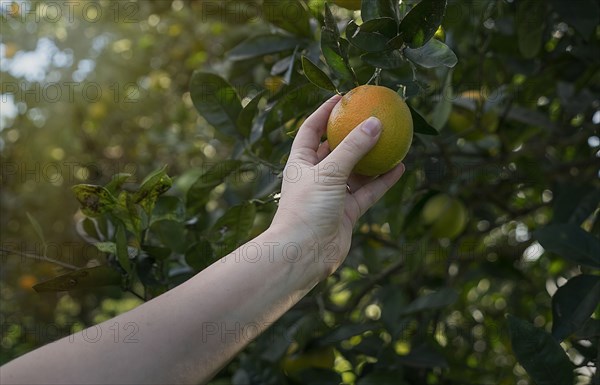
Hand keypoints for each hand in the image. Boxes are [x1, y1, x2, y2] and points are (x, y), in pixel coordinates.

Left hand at [270, 94, 404, 277]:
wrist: (304, 254)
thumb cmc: (307, 208)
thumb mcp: (329, 172)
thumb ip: (353, 147)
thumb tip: (376, 122)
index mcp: (301, 162)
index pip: (311, 129)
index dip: (324, 112)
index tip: (343, 97)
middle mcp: (316, 176)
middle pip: (336, 148)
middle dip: (352, 134)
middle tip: (372, 116)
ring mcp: (332, 195)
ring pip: (356, 171)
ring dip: (372, 158)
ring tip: (392, 140)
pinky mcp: (346, 212)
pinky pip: (368, 191)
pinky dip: (382, 180)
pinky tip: (399, 167)